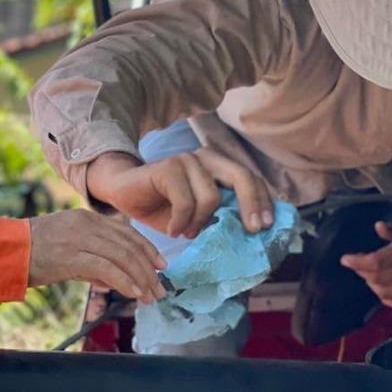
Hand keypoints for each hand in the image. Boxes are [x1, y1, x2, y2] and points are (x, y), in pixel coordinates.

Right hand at [27, 209, 166, 303]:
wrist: (4, 251)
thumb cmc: (31, 253)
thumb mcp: (66, 250)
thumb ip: (91, 262)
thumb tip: (111, 280)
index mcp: (86, 218)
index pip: (126, 232)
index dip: (147, 249)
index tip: (161, 266)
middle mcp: (86, 223)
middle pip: (128, 245)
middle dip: (148, 269)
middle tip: (159, 289)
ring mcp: (78, 238)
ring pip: (122, 256)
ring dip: (140, 278)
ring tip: (149, 296)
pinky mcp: (70, 255)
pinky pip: (106, 268)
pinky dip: (123, 281)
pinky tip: (133, 293)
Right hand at [86, 148, 273, 237]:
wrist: (124, 193)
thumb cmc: (163, 207)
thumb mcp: (198, 216)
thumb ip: (221, 217)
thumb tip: (251, 234)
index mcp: (218, 166)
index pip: (250, 179)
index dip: (263, 201)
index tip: (267, 226)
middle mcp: (206, 157)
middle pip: (242, 177)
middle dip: (251, 205)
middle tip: (253, 230)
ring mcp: (187, 159)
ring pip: (211, 197)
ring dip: (201, 223)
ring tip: (187, 233)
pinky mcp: (168, 167)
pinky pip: (186, 202)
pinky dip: (181, 222)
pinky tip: (173, 230)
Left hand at [340, 215, 391, 308]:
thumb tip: (378, 228)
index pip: (377, 261)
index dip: (358, 262)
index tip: (345, 259)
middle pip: (378, 279)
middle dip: (362, 272)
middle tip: (356, 263)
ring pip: (385, 292)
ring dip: (371, 283)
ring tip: (367, 272)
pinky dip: (384, 296)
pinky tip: (381, 285)